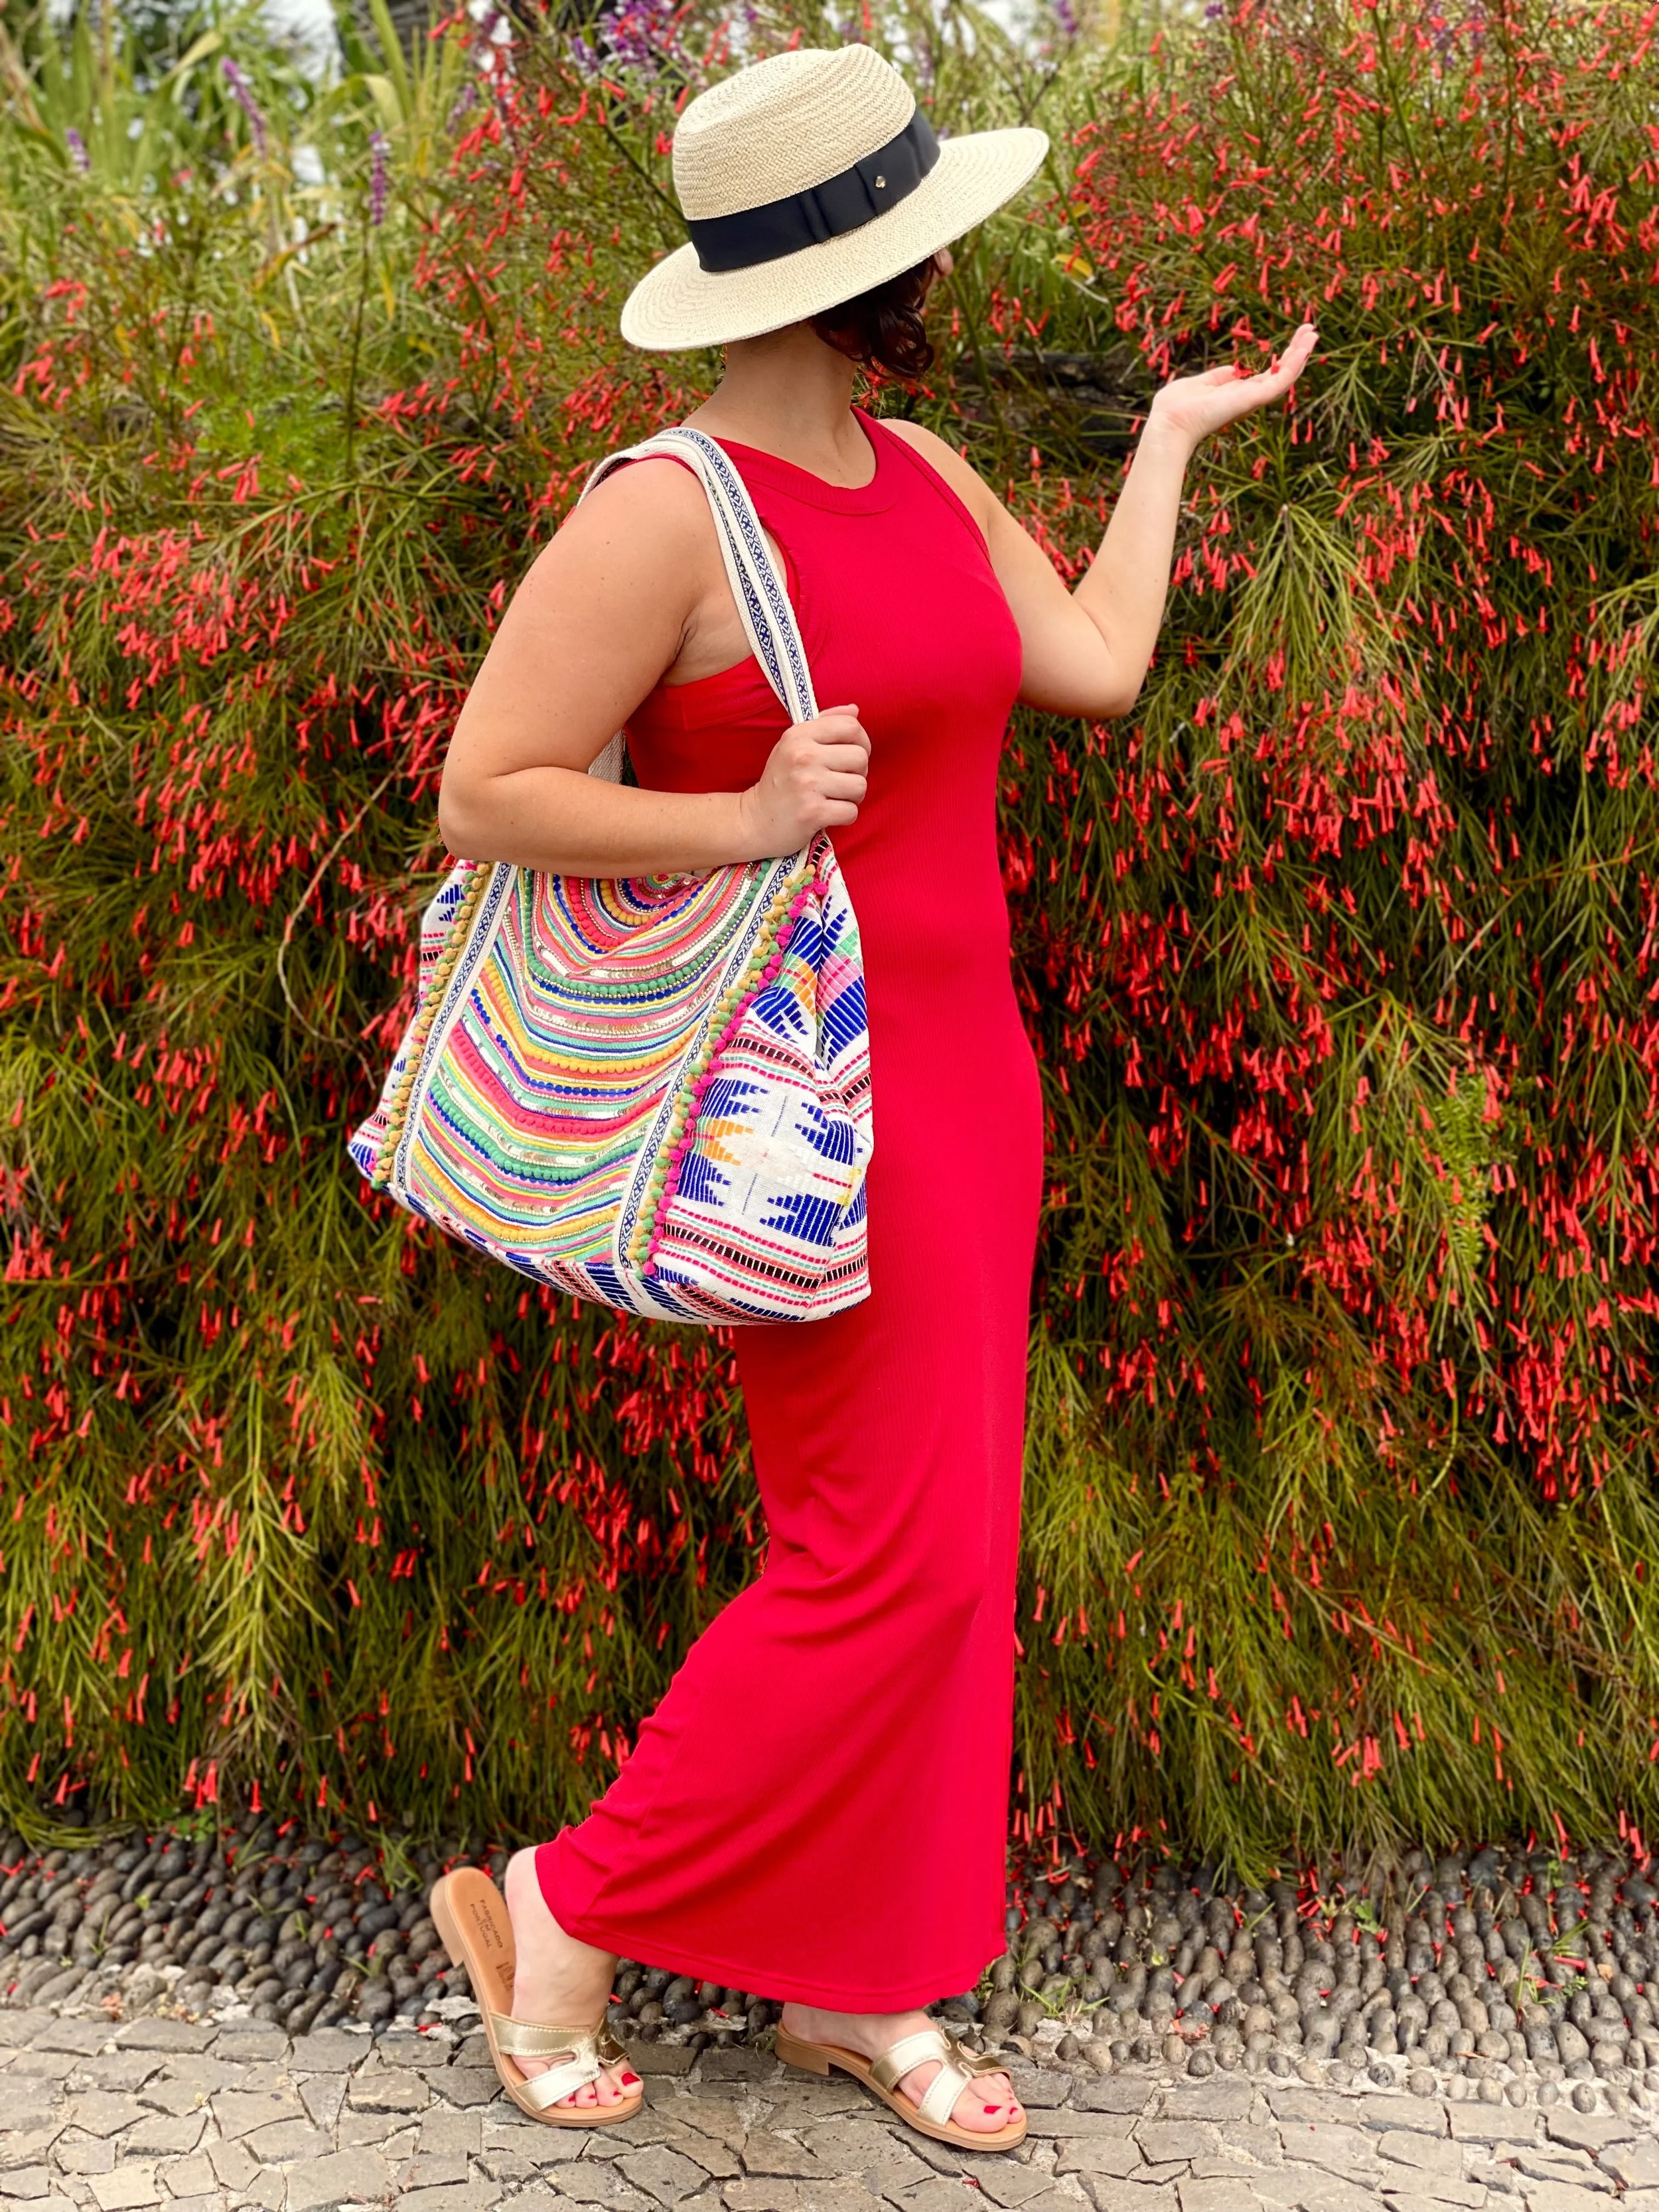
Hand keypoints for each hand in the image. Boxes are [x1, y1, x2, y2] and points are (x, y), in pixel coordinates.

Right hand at [739, 704, 869, 856]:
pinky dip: (845, 816)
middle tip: (841, 782)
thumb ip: (825, 724)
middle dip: (858, 772)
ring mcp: (808, 784)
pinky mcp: (813, 812)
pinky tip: (829, 814)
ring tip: (835, 798)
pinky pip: (851, 811)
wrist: (755, 820)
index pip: (850, 726)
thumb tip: (854, 710)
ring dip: (853, 797)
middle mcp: (803, 756)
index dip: (862, 742)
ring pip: (860, 786)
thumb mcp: (794, 744)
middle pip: (860, 757)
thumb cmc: (780, 781)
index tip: (851, 756)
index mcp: (799, 735)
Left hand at [1149, 322, 1318, 448]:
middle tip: (1311, 330)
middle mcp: (1247, 399)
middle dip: (1296, 352)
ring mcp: (1251, 400)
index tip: (1293, 338)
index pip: (1265, 376)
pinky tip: (1305, 348)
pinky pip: (1280, 381)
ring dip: (1301, 355)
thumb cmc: (1176, 407)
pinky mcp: (1252, 400)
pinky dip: (1294, 364)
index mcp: (1236, 395)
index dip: (1280, 358)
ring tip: (1313, 334)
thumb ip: (1217, 378)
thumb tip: (1232, 371)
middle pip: (1279, 374)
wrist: (1169, 423)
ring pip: (1285, 377)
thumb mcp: (1199, 384)